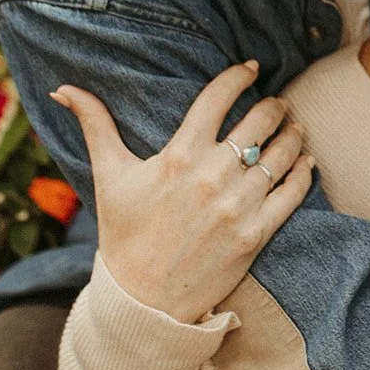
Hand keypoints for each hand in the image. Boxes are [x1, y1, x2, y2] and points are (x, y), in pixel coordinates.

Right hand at [51, 62, 314, 322]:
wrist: (143, 301)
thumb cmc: (124, 234)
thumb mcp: (109, 176)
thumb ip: (95, 125)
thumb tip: (63, 89)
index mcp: (178, 156)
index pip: (217, 99)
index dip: (238, 77)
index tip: (250, 67)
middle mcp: (211, 176)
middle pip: (258, 122)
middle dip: (273, 106)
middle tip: (278, 102)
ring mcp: (237, 206)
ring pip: (280, 154)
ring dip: (292, 134)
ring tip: (294, 126)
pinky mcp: (256, 234)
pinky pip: (291, 193)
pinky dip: (303, 172)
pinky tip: (306, 161)